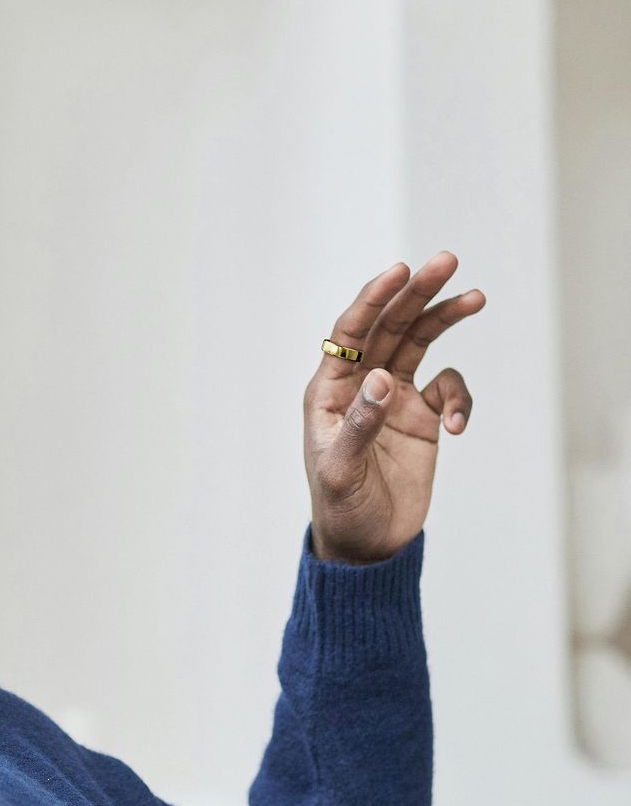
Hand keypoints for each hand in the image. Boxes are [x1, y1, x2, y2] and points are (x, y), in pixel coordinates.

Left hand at [304, 252, 485, 563]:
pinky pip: (447, 389)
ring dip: (444, 318)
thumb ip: (359, 425)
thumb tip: (379, 378)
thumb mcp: (341, 471)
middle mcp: (360, 386)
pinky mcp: (421, 418)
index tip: (400, 272)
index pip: (350, 333)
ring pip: (419, 344)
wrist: (367, 545)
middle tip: (446, 260)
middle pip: (390, 327)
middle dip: (417, 293)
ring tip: (475, 296)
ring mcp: (393, 398)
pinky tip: (458, 427)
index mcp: (329, 391)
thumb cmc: (341, 507)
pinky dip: (460, 398)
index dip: (373, 299)